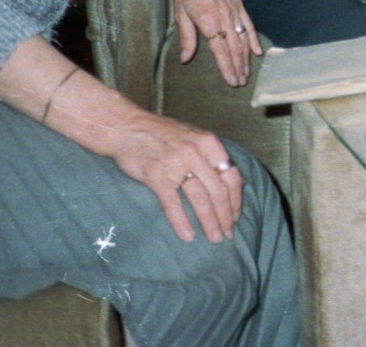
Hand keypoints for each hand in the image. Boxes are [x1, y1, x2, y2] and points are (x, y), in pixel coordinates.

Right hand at [109, 111, 243, 243]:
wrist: (127, 127)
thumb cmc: (163, 134)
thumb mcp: (195, 137)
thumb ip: (214, 156)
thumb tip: (238, 182)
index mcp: (210, 143)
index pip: (232, 176)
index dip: (236, 200)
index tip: (236, 216)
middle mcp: (197, 153)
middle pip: (219, 191)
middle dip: (225, 216)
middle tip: (227, 234)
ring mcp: (176, 164)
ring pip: (200, 199)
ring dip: (210, 222)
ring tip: (214, 238)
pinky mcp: (156, 176)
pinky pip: (173, 203)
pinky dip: (181, 222)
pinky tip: (188, 236)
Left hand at [166, 0, 259, 85]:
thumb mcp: (180, 13)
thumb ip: (187, 37)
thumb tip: (186, 59)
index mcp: (207, 18)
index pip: (220, 48)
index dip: (226, 66)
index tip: (231, 80)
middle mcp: (224, 16)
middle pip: (235, 46)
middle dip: (238, 66)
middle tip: (240, 82)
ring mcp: (234, 10)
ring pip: (244, 38)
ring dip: (246, 57)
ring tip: (246, 73)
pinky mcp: (239, 5)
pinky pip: (249, 25)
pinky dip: (254, 39)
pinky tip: (257, 52)